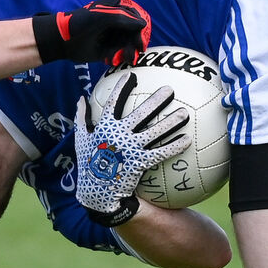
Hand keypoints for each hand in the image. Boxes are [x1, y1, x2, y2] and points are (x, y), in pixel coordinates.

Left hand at [32, 0, 150, 66]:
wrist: (62, 40)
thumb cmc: (81, 24)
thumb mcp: (103, 17)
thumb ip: (125, 18)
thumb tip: (143, 24)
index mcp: (118, 7)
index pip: (139, 19)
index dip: (140, 33)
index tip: (139, 45)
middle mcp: (119, 20)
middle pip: (136, 34)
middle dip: (132, 46)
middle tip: (128, 56)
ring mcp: (115, 34)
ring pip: (129, 45)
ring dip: (124, 53)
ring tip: (114, 57)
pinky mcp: (110, 47)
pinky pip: (121, 53)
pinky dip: (117, 57)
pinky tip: (109, 58)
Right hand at [74, 72, 190, 225]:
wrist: (96, 191)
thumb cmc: (88, 163)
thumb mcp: (81, 138)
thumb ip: (81, 117)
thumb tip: (80, 99)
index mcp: (105, 126)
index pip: (114, 102)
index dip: (122, 87)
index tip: (131, 75)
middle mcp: (119, 134)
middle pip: (141, 113)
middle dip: (156, 101)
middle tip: (169, 90)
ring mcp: (131, 148)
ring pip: (155, 132)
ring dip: (171, 122)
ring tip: (185, 113)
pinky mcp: (140, 162)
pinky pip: (160, 152)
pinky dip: (174, 146)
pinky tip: (187, 140)